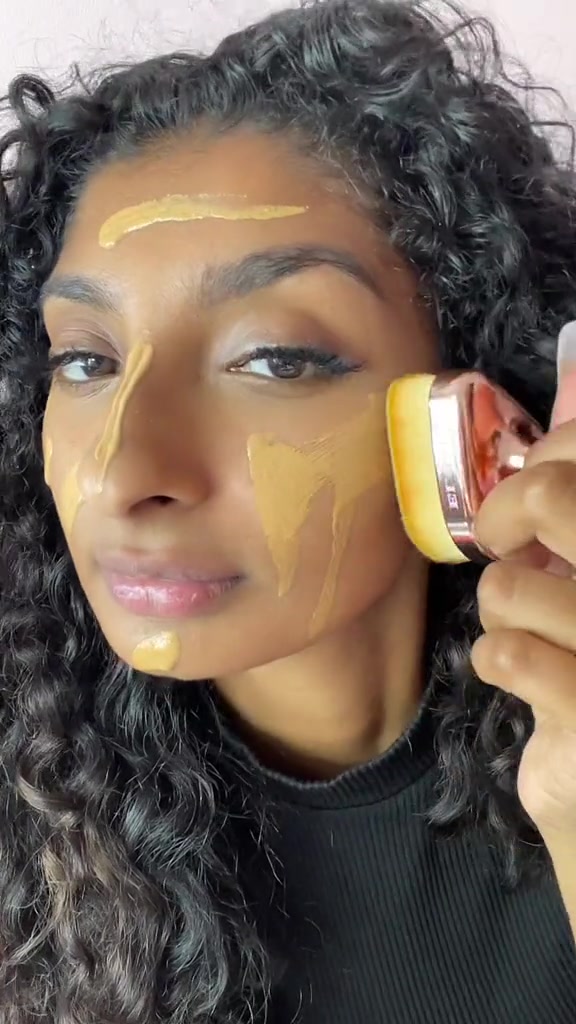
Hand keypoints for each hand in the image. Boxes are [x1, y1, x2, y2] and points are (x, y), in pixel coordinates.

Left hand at [471, 322, 575, 840]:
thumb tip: (567, 407)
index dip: (564, 442)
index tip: (542, 460)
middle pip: (559, 497)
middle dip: (511, 508)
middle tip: (500, 534)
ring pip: (514, 585)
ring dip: (500, 604)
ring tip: (521, 623)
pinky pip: (505, 653)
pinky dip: (493, 658)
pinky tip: (516, 672)